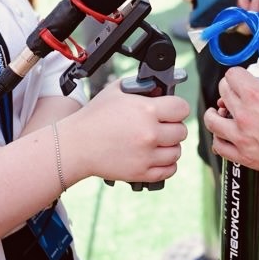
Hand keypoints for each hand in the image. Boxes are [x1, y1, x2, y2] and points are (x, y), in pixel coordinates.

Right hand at [60, 80, 188, 185]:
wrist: (76, 145)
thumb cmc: (94, 116)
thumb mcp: (116, 90)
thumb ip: (141, 86)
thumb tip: (159, 87)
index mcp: (147, 110)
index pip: (182, 108)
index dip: (176, 108)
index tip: (170, 111)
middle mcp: (150, 133)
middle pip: (181, 131)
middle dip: (172, 127)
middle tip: (161, 126)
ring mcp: (146, 155)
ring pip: (177, 152)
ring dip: (169, 147)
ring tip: (156, 143)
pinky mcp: (141, 173)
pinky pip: (169, 170)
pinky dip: (166, 164)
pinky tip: (156, 156)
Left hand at [205, 64, 258, 182]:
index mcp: (256, 95)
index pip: (231, 75)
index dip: (237, 74)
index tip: (241, 77)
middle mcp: (245, 115)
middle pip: (222, 93)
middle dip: (229, 89)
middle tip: (236, 92)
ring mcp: (242, 137)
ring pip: (212, 121)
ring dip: (215, 113)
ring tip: (220, 112)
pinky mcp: (245, 156)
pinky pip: (219, 146)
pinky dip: (219, 138)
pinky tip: (225, 134)